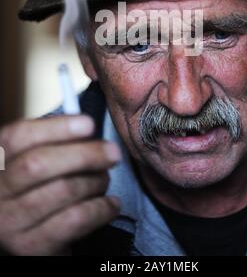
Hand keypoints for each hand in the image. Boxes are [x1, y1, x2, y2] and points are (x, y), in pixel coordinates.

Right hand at [0, 115, 121, 254]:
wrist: (32, 240)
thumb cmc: (39, 192)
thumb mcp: (34, 164)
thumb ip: (51, 143)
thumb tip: (86, 126)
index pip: (19, 136)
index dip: (56, 127)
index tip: (88, 124)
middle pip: (38, 164)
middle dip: (83, 154)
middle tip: (112, 152)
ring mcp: (9, 222)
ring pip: (59, 191)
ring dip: (94, 181)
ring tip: (105, 178)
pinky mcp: (30, 247)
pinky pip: (73, 220)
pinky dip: (100, 209)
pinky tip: (112, 204)